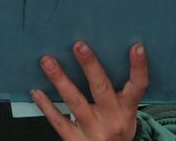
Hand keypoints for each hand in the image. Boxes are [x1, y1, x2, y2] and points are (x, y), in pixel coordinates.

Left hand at [32, 42, 148, 140]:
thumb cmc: (115, 128)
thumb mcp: (124, 111)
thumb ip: (117, 89)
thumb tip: (97, 56)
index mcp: (126, 109)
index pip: (138, 86)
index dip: (138, 67)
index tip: (136, 47)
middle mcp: (111, 119)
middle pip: (101, 89)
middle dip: (90, 66)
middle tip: (79, 45)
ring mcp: (92, 130)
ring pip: (75, 102)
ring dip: (60, 80)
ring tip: (48, 61)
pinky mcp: (75, 140)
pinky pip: (59, 121)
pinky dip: (46, 106)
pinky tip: (37, 91)